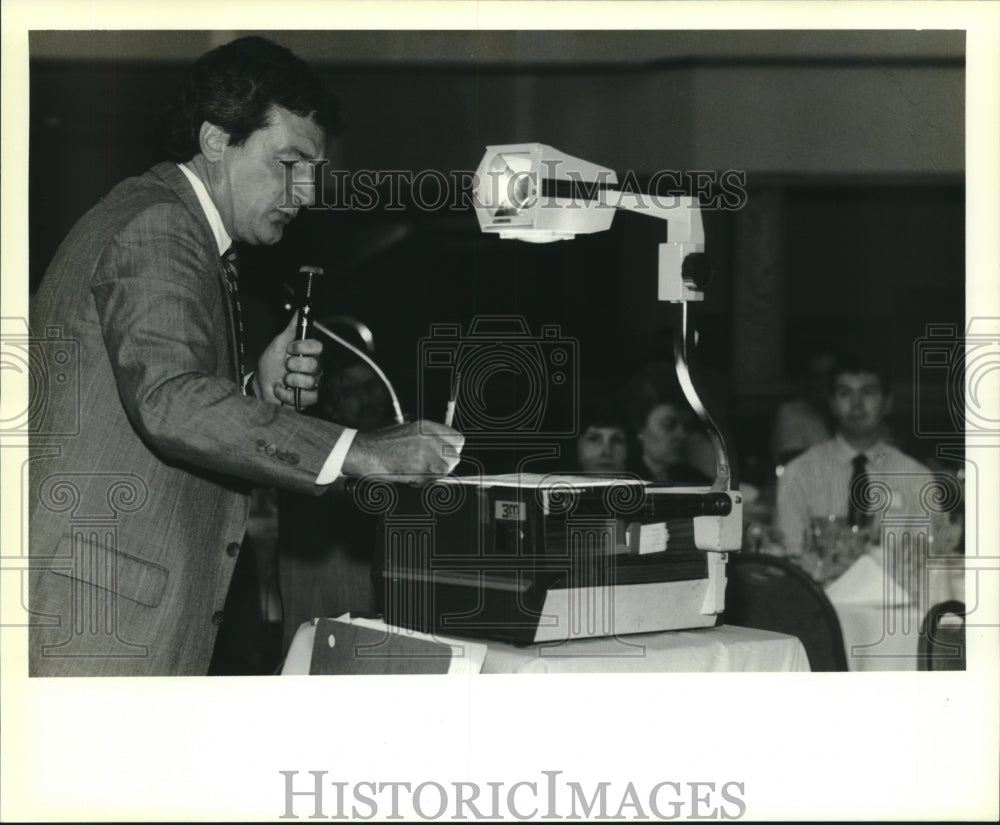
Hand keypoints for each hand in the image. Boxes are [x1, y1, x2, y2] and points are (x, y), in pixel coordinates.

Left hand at [257, 312, 322, 407]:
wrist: (260, 386)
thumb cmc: (270, 365)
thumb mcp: (278, 344)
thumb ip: (291, 329)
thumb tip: (299, 310)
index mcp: (308, 353)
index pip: (318, 347)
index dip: (303, 347)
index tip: (290, 348)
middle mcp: (313, 368)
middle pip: (315, 365)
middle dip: (294, 365)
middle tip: (285, 366)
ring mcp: (312, 384)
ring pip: (310, 381)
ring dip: (291, 381)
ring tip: (283, 380)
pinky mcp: (308, 398)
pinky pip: (307, 397)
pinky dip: (288, 395)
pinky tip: (281, 391)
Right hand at [343, 421, 464, 477]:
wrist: (364, 451)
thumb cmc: (381, 445)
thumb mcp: (408, 431)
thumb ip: (428, 439)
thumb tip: (442, 453)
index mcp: (428, 426)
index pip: (458, 439)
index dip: (452, 451)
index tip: (444, 458)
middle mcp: (430, 437)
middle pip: (454, 457)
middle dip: (444, 467)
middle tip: (429, 470)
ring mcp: (426, 451)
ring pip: (445, 470)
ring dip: (433, 476)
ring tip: (416, 473)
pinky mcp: (420, 467)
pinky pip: (432, 480)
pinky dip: (423, 483)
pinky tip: (410, 478)